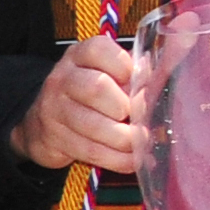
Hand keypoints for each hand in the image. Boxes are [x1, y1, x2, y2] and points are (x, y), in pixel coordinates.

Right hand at [13, 34, 142, 175]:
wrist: (44, 123)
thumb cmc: (90, 96)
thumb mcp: (108, 74)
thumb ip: (136, 72)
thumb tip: (166, 78)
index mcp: (80, 56)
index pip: (100, 50)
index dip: (124, 68)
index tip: (138, 83)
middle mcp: (63, 78)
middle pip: (96, 88)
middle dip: (125, 107)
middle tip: (139, 118)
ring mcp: (54, 109)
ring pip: (93, 125)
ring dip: (124, 139)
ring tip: (141, 143)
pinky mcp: (54, 138)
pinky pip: (90, 150)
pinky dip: (116, 159)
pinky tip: (132, 160)